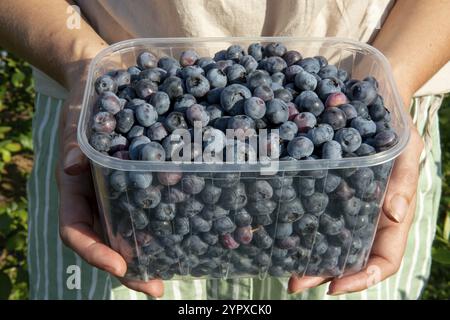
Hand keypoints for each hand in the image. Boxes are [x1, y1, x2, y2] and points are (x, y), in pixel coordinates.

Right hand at [56, 60, 163, 297]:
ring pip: (133, 231)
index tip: (119, 266)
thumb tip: (73, 167)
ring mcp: (122, 193)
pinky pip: (155, 206)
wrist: (106, 85)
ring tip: (180, 269)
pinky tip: (194, 229)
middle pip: (110, 242)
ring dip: (154, 253)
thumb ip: (75, 144)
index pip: (76, 232)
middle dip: (132, 269)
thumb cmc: (87, 105)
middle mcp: (100, 198)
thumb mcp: (78, 122)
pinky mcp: (144, 181)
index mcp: (77, 190)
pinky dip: (169, 221)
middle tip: (158, 287)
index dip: (95, 253)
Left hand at [288, 92, 423, 294]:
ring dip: (302, 256)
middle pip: (346, 256)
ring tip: (278, 266)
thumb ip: (403, 180)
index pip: (383, 258)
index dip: (362, 278)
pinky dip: (291, 223)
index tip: (335, 287)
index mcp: (389, 215)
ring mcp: (340, 204)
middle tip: (294, 283)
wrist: (366, 99)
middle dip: (321, 273)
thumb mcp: (405, 147)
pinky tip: (270, 228)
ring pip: (324, 240)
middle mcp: (363, 216)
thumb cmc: (393, 125)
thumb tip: (396, 214)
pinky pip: (307, 209)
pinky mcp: (320, 187)